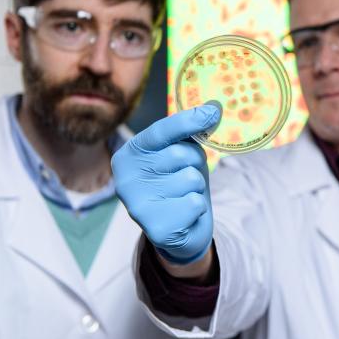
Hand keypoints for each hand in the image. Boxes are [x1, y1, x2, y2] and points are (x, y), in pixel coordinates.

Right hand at [112, 104, 220, 264]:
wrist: (180, 229)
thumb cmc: (178, 183)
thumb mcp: (182, 154)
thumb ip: (191, 132)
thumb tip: (212, 109)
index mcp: (129, 155)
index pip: (160, 131)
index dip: (187, 121)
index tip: (211, 113)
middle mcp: (125, 178)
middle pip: (180, 154)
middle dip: (194, 163)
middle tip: (186, 177)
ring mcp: (137, 205)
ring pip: (190, 179)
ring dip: (197, 187)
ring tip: (184, 196)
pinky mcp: (155, 227)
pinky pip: (194, 203)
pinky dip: (198, 208)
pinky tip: (185, 215)